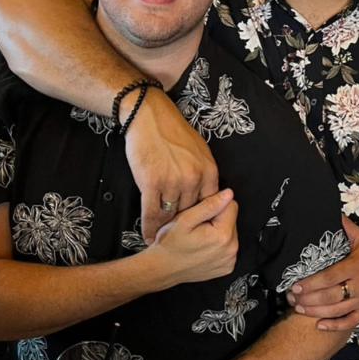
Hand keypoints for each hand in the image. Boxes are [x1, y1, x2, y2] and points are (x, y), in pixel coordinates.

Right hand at [124, 88, 218, 242]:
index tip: (198, 230)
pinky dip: (150, 228)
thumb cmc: (173, 131)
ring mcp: (173, 182)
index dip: (202, 218)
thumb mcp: (199, 149)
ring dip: (166, 230)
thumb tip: (208, 189)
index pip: (209, 203)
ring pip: (171, 215)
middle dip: (184, 227)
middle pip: (191, 212)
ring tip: (163, 243)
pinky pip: (151, 213)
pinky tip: (149, 238)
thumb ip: (204, 171)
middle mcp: (194, 178)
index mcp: (209, 170)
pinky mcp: (152, 184)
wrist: (149, 116)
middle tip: (179, 240)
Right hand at [146, 188, 238, 288]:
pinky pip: (228, 247)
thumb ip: (209, 205)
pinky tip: (203, 248)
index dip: (215, 205)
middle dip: (217, 219)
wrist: (161, 269)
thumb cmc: (169, 245)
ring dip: (218, 231)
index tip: (201, 214)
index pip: (231, 205)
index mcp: (223, 235)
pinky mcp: (227, 267)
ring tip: (199, 237)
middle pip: (231, 220)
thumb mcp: (185, 219)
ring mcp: (230, 260)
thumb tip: (228, 194)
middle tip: (198, 227)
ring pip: (230, 233)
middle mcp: (231, 249)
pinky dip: (218, 245)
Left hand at [286, 216, 358, 330]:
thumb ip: (345, 227)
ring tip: (299, 308)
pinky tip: (319, 325)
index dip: (312, 283)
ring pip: (337, 310)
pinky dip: (334, 326)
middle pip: (330, 296)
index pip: (331, 277)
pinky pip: (350, 321)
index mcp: (357, 266)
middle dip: (308, 299)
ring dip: (316, 311)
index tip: (296, 285)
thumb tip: (332, 213)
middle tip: (292, 298)